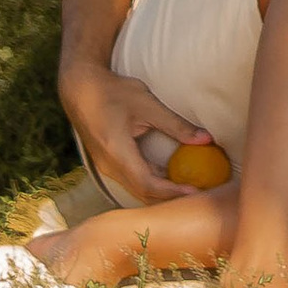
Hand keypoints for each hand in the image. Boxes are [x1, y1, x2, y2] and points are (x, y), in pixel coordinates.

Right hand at [59, 59, 200, 205]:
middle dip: (169, 198)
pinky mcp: (108, 163)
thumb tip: (207, 139)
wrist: (80, 89)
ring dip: (161, 192)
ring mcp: (107, 167)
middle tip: (197, 196)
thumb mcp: (147, 104)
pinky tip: (169, 177)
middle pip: (142, 193)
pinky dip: (151, 183)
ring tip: (187, 189)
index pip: (148, 184)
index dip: (172, 192)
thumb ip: (175, 124)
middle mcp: (110, 167)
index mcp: (117, 154)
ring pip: (136, 189)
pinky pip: (131, 180)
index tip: (195, 193)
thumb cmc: (114, 92)